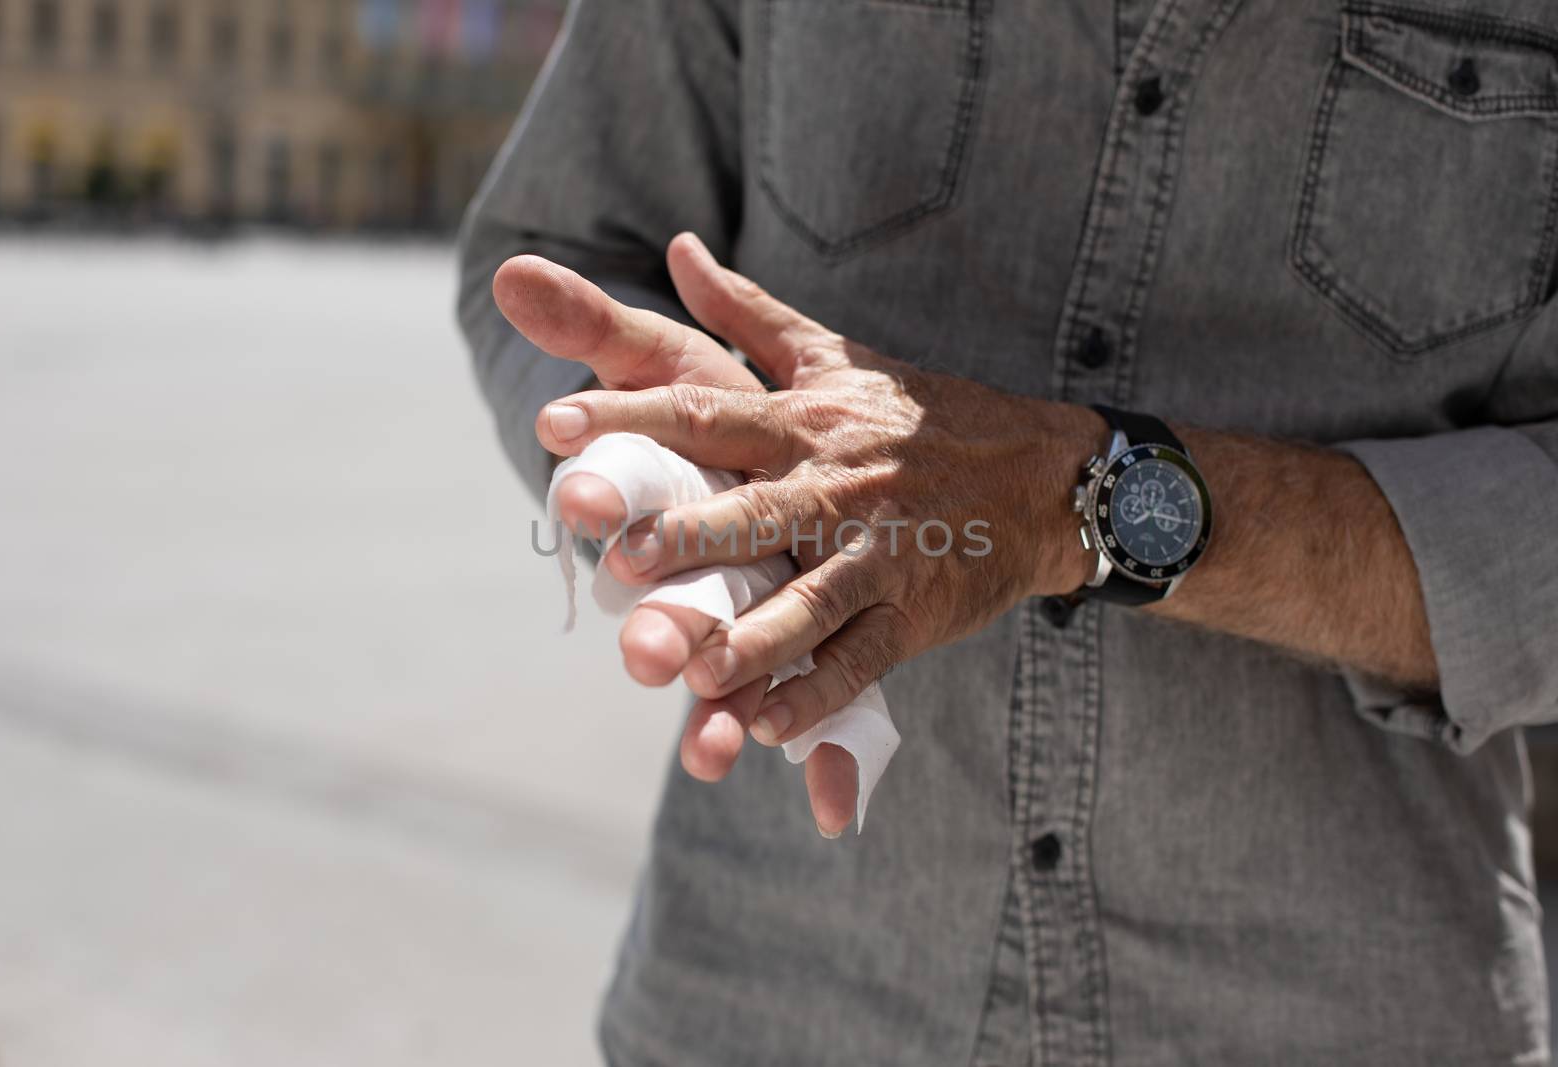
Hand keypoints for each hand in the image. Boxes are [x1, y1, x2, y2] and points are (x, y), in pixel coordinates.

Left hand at [534, 235, 1103, 822]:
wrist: (1045, 475)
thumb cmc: (924, 417)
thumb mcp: (838, 356)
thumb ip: (748, 313)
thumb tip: (680, 247)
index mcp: (805, 423)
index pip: (706, 413)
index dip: (628, 417)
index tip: (554, 423)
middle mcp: (837, 486)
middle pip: (754, 512)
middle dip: (688, 536)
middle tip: (618, 558)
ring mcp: (880, 554)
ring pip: (809, 600)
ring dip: (754, 636)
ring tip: (696, 671)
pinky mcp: (915, 612)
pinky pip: (863, 660)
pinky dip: (819, 694)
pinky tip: (772, 728)